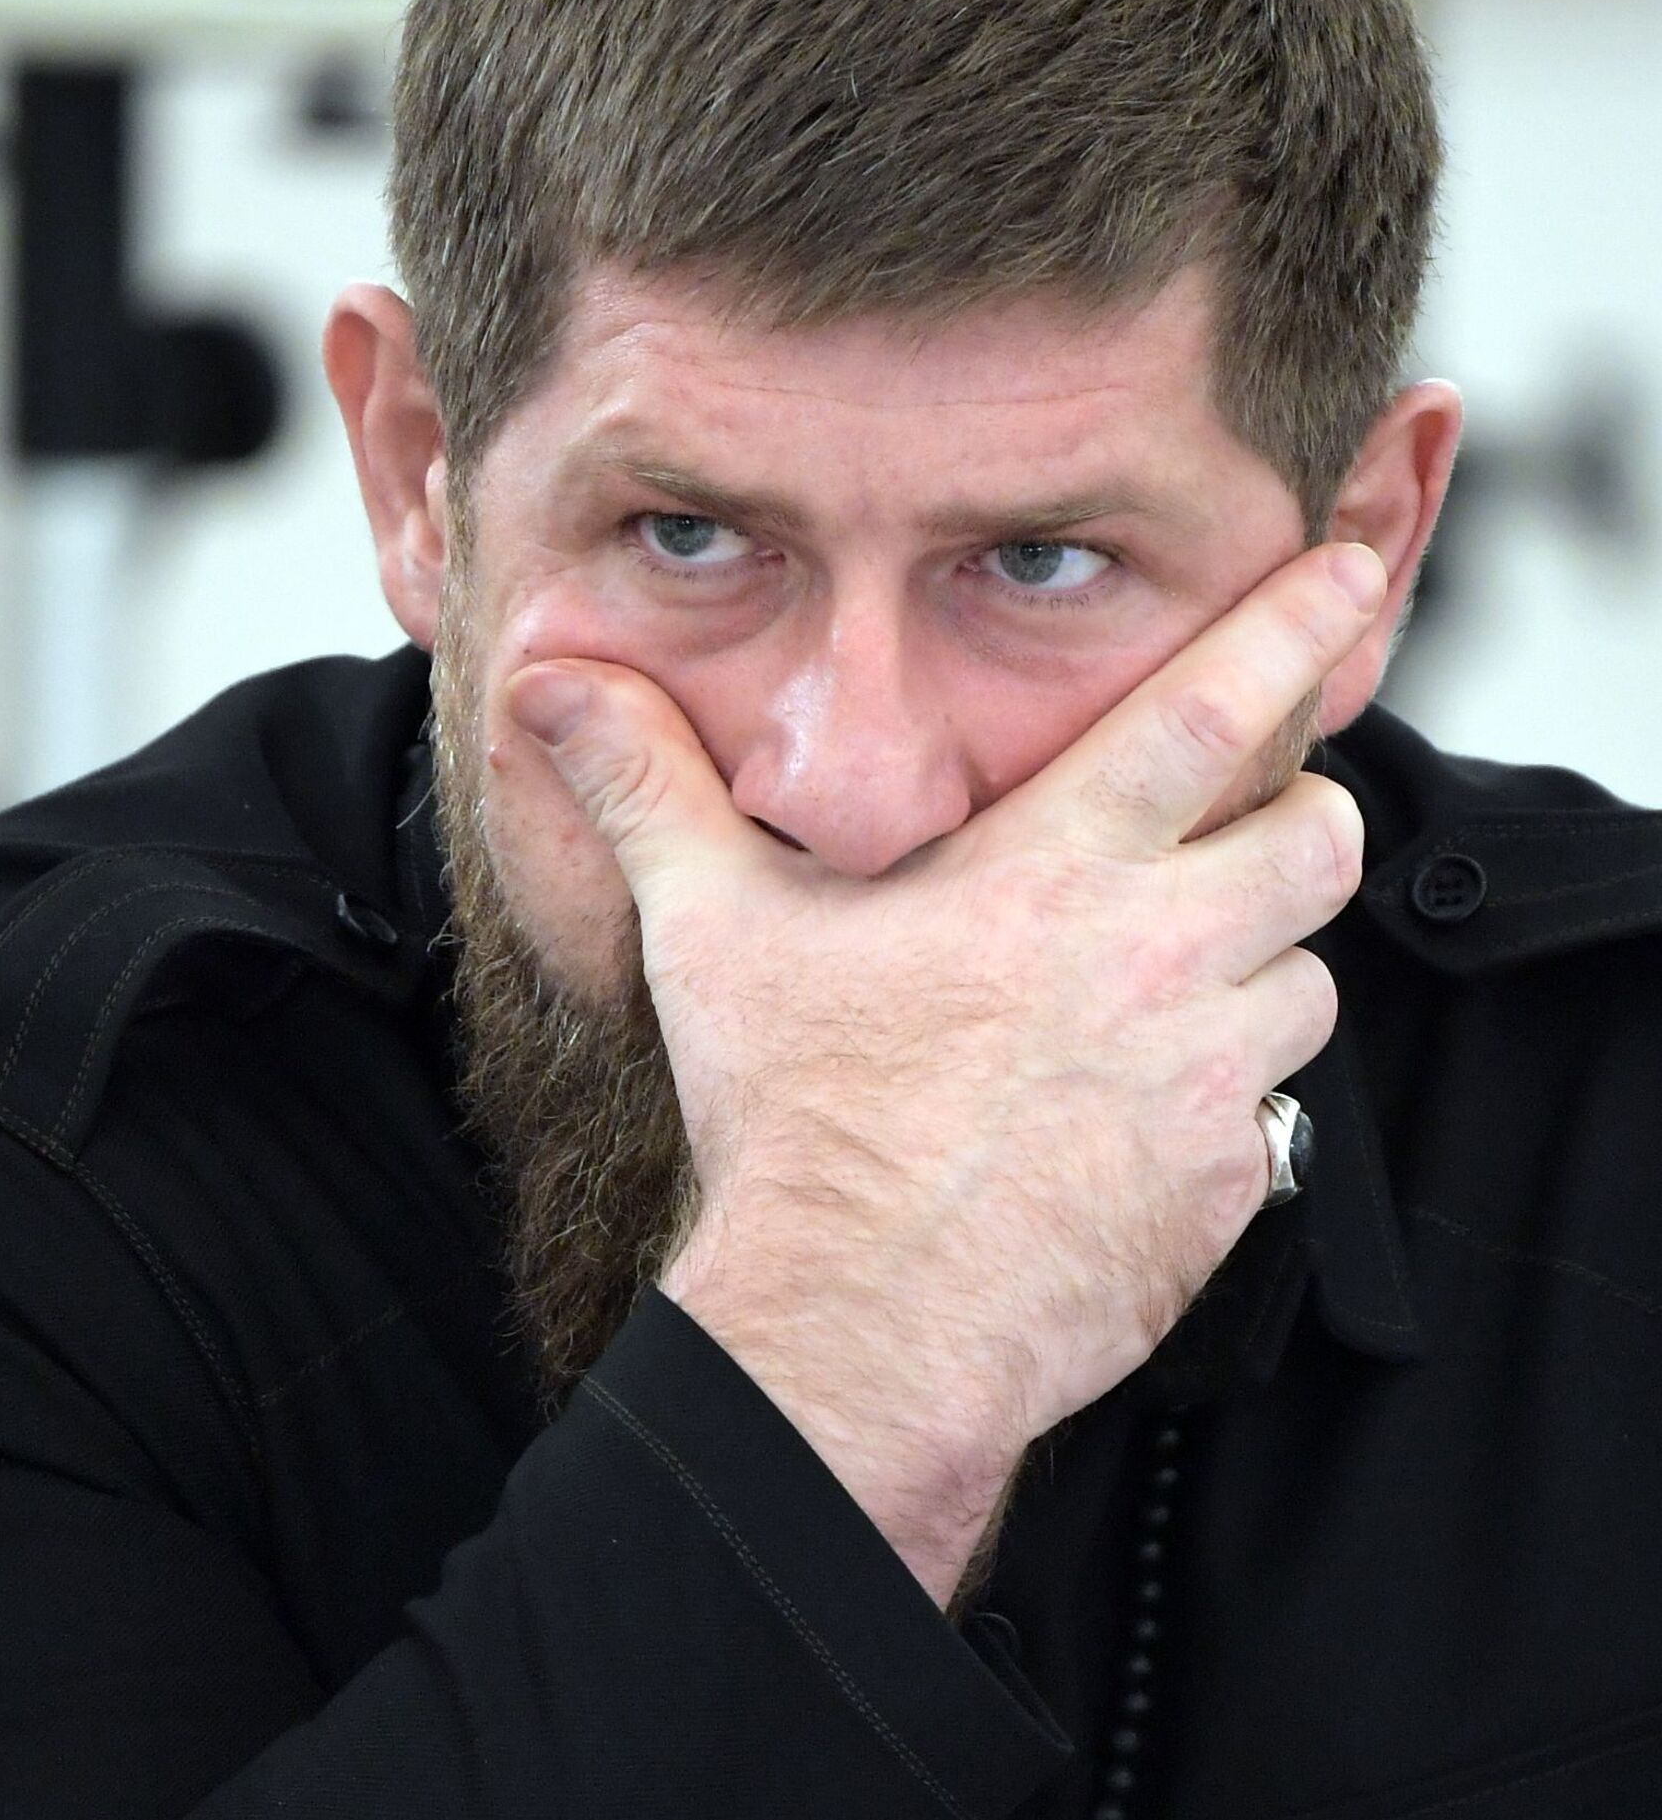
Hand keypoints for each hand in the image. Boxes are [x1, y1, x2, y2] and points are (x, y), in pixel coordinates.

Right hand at [505, 542, 1384, 1604]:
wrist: (858, 1323)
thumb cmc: (794, 1120)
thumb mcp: (710, 929)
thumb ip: (648, 788)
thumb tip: (552, 686)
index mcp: (1051, 870)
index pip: (1211, 710)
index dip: (1291, 625)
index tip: (1346, 574)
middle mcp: (1153, 956)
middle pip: (1318, 838)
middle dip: (1297, 819)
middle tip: (1233, 840)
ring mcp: (1202, 1076)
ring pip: (1307, 981)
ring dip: (1257, 971)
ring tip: (1160, 996)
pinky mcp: (1224, 1184)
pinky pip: (1278, 1111)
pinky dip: (1228, 1095)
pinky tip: (1130, 1114)